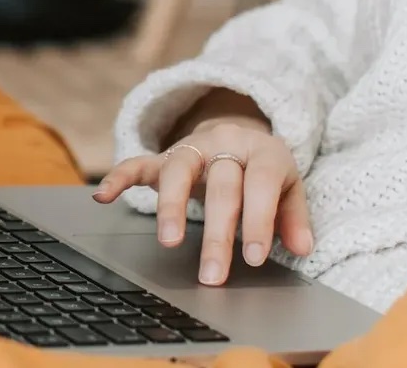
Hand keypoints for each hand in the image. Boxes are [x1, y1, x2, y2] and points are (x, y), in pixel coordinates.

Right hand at [92, 117, 312, 285]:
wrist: (239, 133)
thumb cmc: (263, 171)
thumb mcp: (288, 187)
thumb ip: (294, 217)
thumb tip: (303, 247)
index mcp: (262, 151)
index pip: (261, 184)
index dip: (259, 220)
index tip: (254, 258)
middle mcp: (226, 144)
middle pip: (221, 185)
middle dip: (218, 233)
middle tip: (213, 274)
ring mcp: (192, 148)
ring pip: (179, 169)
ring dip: (172, 205)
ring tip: (169, 242)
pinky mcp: (164, 156)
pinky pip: (138, 162)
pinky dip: (120, 177)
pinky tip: (103, 197)